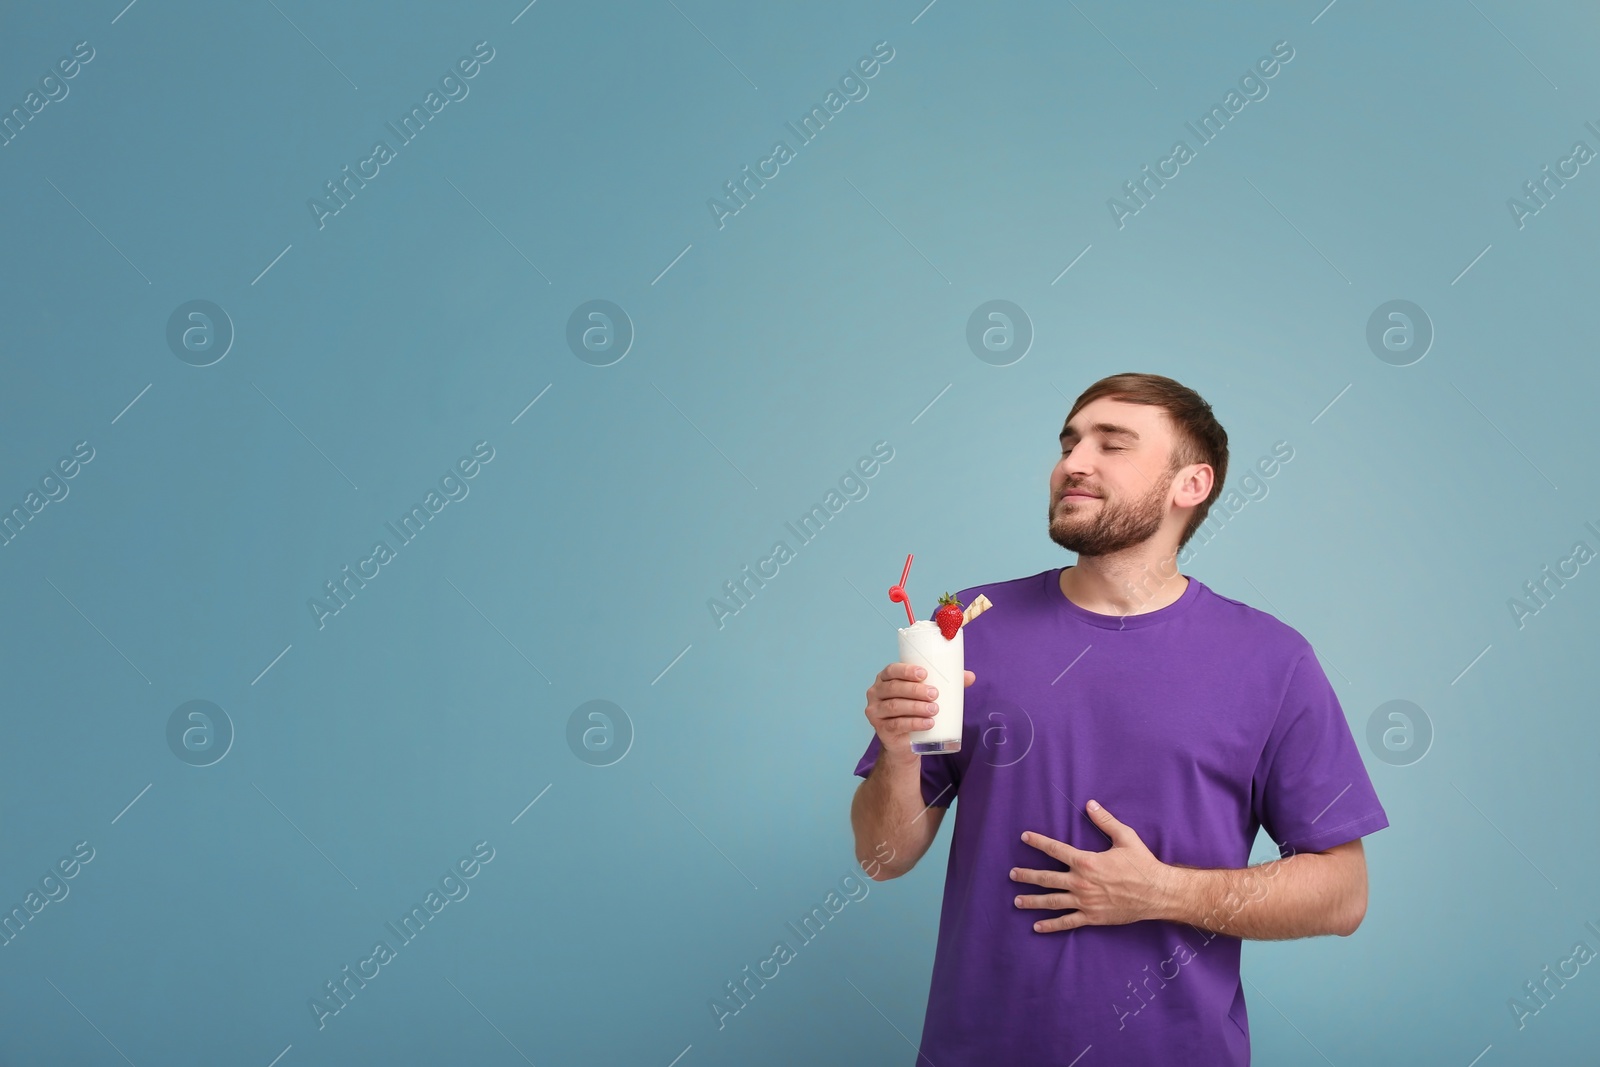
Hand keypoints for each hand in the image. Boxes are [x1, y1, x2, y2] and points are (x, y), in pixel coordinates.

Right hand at [865, 663, 975, 759]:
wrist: (905, 742)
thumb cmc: (916, 710)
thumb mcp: (927, 695)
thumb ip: (947, 684)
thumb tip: (970, 676)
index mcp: (886, 678)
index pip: (892, 670)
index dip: (906, 670)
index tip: (924, 673)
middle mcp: (876, 692)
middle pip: (894, 688)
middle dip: (915, 690)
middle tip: (934, 694)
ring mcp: (875, 711)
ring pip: (895, 706)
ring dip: (916, 707)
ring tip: (934, 709)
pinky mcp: (880, 729)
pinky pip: (896, 725)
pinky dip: (914, 723)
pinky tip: (928, 723)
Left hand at [1010, 800, 1174, 931]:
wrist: (1158, 893)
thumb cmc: (1142, 863)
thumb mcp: (1125, 837)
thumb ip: (1105, 821)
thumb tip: (1090, 803)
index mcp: (1086, 861)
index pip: (1055, 849)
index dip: (1038, 842)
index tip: (1024, 837)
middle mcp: (1081, 882)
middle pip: (1046, 878)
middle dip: (1027, 875)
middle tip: (1012, 874)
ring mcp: (1085, 902)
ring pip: (1052, 901)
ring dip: (1032, 901)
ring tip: (1017, 900)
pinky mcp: (1092, 917)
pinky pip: (1067, 922)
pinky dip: (1051, 925)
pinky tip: (1037, 926)